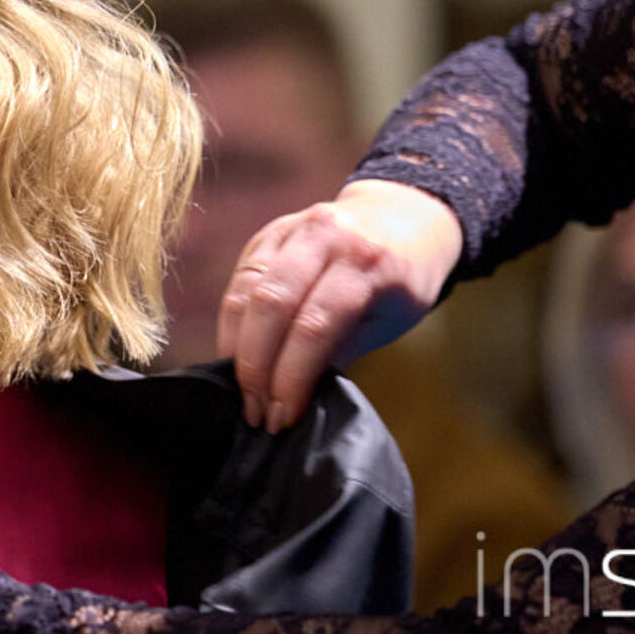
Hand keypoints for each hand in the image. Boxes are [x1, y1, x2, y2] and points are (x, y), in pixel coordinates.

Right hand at [217, 178, 460, 432]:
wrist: (400, 216)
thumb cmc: (401, 281)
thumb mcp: (386, 320)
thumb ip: (339, 350)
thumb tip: (292, 396)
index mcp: (366, 262)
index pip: (316, 325)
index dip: (292, 377)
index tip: (282, 417)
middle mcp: (325, 236)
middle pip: (271, 305)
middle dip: (256, 366)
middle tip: (254, 411)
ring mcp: (292, 229)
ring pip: (246, 291)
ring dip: (236, 349)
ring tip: (242, 392)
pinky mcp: (268, 234)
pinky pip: (240, 280)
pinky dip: (233, 324)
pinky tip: (236, 356)